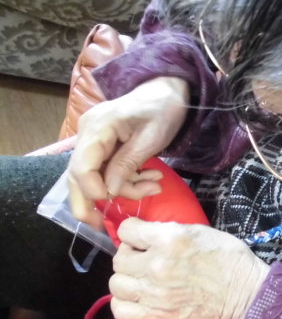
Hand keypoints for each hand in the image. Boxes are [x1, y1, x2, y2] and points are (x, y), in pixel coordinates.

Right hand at [68, 76, 188, 227]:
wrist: (167, 92)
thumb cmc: (162, 110)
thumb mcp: (151, 138)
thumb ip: (128, 164)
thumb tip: (109, 192)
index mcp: (98, 128)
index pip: (81, 167)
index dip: (94, 190)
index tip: (114, 200)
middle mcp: (88, 135)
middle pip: (77, 176)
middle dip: (90, 204)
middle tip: (104, 226)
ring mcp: (94, 141)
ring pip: (93, 177)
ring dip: (122, 189)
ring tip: (153, 187)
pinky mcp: (104, 147)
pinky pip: (107, 171)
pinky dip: (126, 181)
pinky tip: (150, 180)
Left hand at [108, 218, 269, 318]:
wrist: (244, 292)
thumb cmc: (228, 257)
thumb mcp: (199, 231)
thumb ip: (168, 231)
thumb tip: (146, 234)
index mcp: (168, 239)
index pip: (126, 230)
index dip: (132, 232)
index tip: (140, 237)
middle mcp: (156, 265)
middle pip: (119, 259)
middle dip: (129, 256)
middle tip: (142, 259)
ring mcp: (155, 292)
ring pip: (116, 285)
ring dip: (126, 280)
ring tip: (140, 280)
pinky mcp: (158, 315)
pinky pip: (121, 310)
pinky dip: (125, 304)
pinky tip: (137, 299)